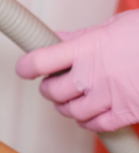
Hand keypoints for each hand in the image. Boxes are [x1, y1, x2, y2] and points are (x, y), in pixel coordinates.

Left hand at [16, 10, 138, 131]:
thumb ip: (83, 36)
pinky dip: (87, 122)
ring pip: (69, 111)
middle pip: (50, 91)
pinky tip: (92, 113)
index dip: (26, 67)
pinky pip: (94, 126)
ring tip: (75, 98)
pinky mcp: (125, 113)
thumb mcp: (115, 26)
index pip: (38, 62)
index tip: (26, 68)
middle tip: (57, 82)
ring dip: (67, 106)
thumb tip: (58, 38)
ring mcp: (108, 96)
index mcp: (86, 48)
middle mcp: (92, 74)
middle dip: (50, 88)